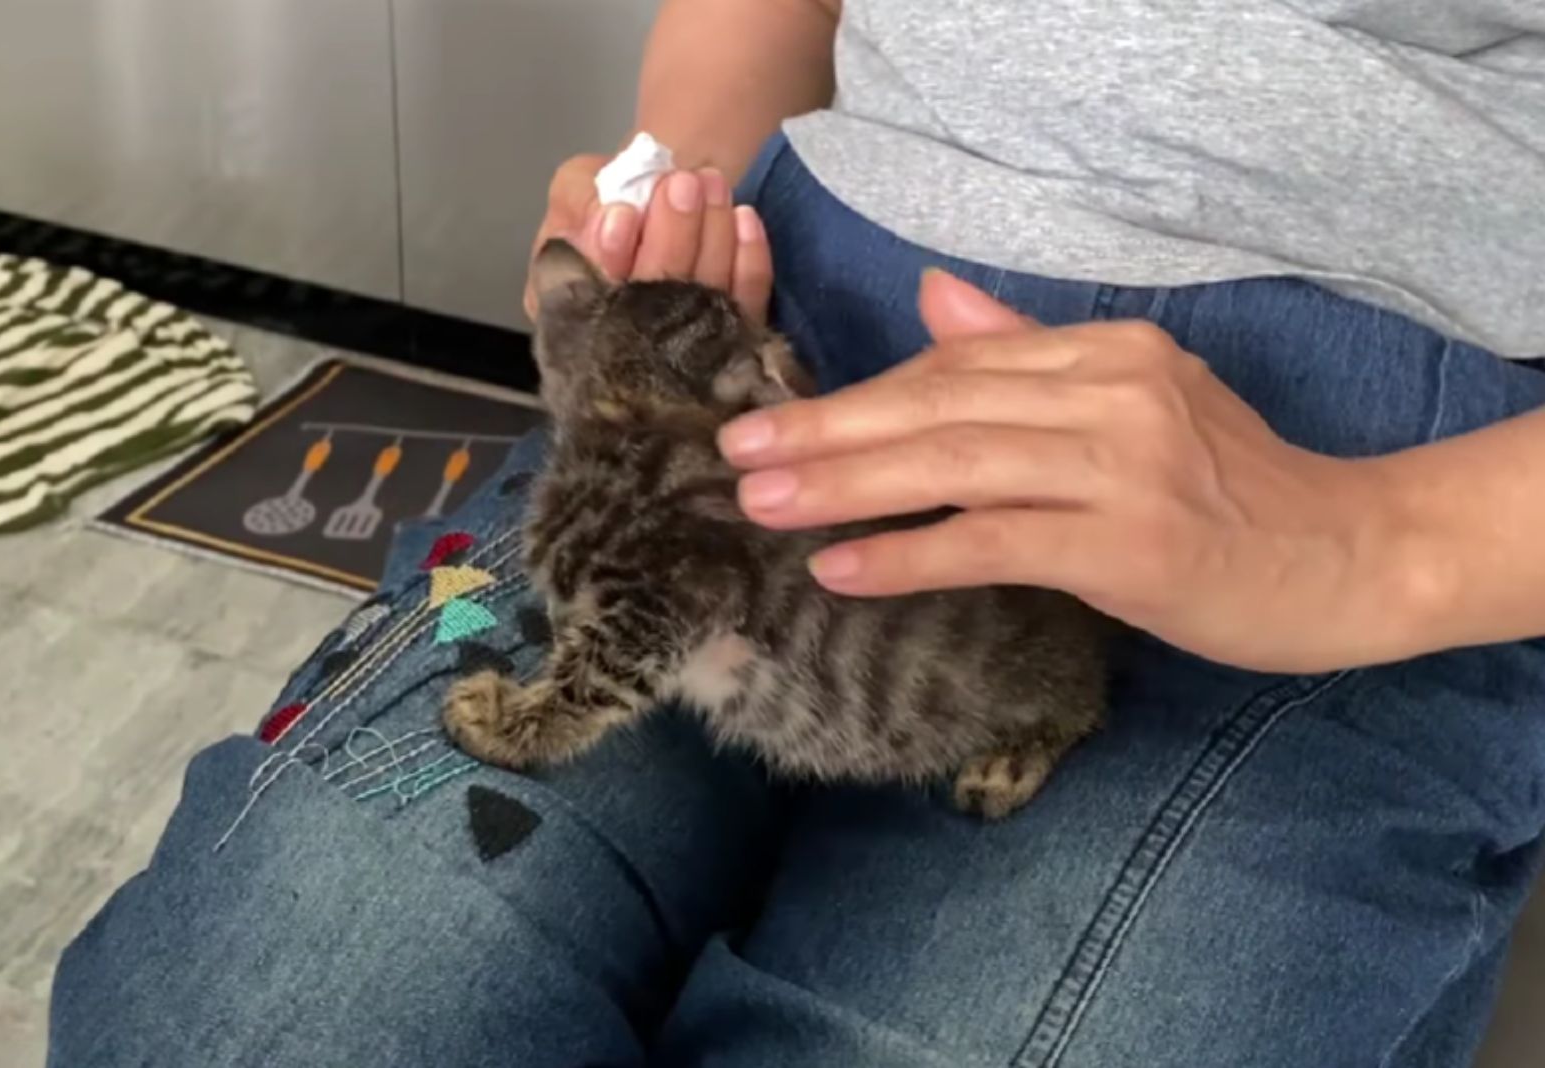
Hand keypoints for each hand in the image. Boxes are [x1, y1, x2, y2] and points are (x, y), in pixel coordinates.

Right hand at [524, 153, 771, 321]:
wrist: (667, 200)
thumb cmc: (614, 196)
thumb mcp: (578, 187)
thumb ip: (581, 201)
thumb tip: (615, 219)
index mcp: (568, 309)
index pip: (586, 297)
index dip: (608, 257)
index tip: (624, 213)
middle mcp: (621, 340)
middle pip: (652, 300)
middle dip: (671, 235)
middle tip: (683, 184)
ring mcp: (681, 345)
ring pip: (703, 298)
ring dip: (712, 234)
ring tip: (712, 184)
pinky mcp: (730, 334)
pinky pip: (746, 301)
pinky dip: (749, 257)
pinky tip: (744, 217)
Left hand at [717, 270, 1417, 672]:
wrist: (1350, 558)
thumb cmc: (1237, 491)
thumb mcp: (1138, 401)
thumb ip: (1030, 350)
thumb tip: (932, 297)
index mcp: (1107, 352)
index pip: (958, 362)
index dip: (862, 393)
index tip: (777, 418)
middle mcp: (1113, 391)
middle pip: (940, 401)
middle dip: (828, 428)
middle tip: (735, 454)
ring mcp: (1125, 463)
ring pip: (954, 463)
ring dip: (846, 484)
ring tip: (762, 505)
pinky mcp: (1131, 541)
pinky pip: (992, 540)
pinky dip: (909, 553)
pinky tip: (841, 568)